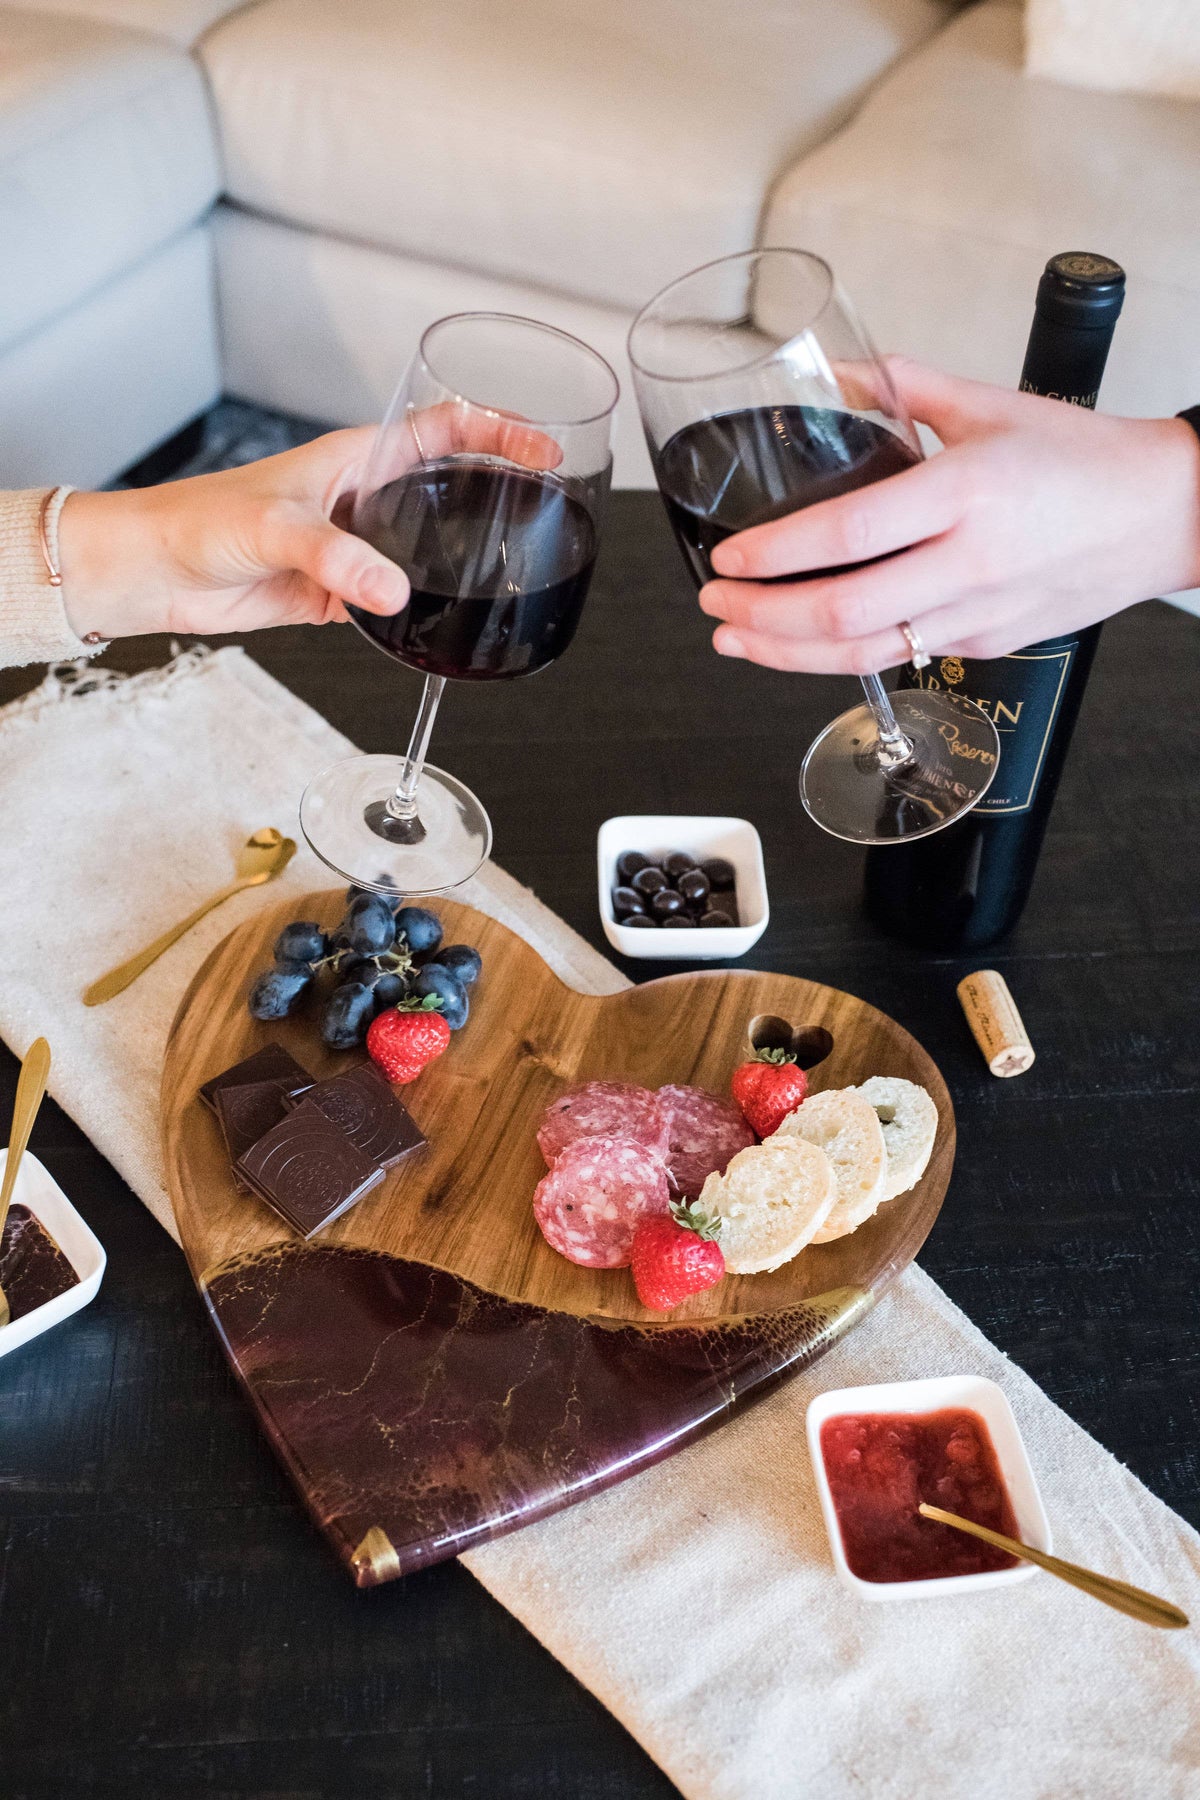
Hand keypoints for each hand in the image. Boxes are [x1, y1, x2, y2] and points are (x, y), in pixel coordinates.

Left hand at [57, 408, 560, 642]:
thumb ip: (334, 558)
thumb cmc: (197, 523)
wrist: (153, 574)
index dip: (496, 430)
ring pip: (428, 546)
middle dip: (499, 492)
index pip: (443, 429)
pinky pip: (396, 600)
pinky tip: (445, 622)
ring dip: (464, 557)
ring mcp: (354, 547)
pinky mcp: (339, 593)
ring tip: (513, 568)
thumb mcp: (273, 528)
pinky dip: (422, 611)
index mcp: (355, 458)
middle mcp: (363, 498)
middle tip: (548, 507)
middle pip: (449, 486)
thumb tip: (391, 592)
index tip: (540, 446)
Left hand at [698, 359, 1199, 673]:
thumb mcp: (991, 403)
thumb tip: (842, 376)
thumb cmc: (1084, 459)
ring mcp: (977, 612)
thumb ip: (907, 388)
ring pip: (863, 655)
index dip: (774, 555)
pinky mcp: (987, 643)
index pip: (846, 536)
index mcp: (964, 492)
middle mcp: (969, 562)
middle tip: (716, 604)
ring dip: (786, 655)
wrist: (1164, 514)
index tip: (728, 557)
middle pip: (842, 615)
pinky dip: (840, 656)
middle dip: (762, 618)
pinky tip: (803, 643)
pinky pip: (900, 659)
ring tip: (737, 639)